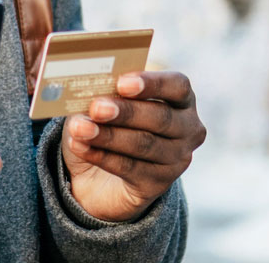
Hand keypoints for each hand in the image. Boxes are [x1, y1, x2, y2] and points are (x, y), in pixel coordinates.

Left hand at [62, 71, 205, 221]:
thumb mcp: (106, 106)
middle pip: (160, 117)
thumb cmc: (109, 127)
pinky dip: (102, 156)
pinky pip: (130, 168)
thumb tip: (88, 91)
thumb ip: (104, 95)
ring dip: (108, 135)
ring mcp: (176, 159)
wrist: (98, 177)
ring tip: (81, 129)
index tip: (123, 83)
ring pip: (144, 144)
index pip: (178, 86)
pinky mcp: (158, 184)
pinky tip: (81, 146)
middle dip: (126, 112)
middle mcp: (187, 129)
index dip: (152, 84)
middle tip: (96, 108)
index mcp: (181, 99)